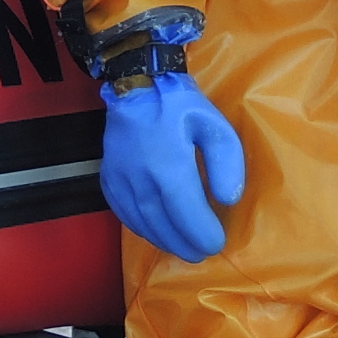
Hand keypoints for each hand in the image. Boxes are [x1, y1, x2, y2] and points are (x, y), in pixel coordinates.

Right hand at [100, 69, 243, 261]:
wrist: (136, 84)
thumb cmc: (180, 105)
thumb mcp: (214, 125)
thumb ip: (226, 162)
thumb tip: (228, 199)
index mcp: (168, 166)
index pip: (187, 213)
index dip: (203, 234)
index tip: (217, 244)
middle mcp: (140, 179)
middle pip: (163, 225)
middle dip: (185, 244)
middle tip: (202, 254)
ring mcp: (119, 181)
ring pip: (142, 223)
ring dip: (164, 241)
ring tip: (183, 248)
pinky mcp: (108, 179)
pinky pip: (124, 214)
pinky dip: (142, 228)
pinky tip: (157, 231)